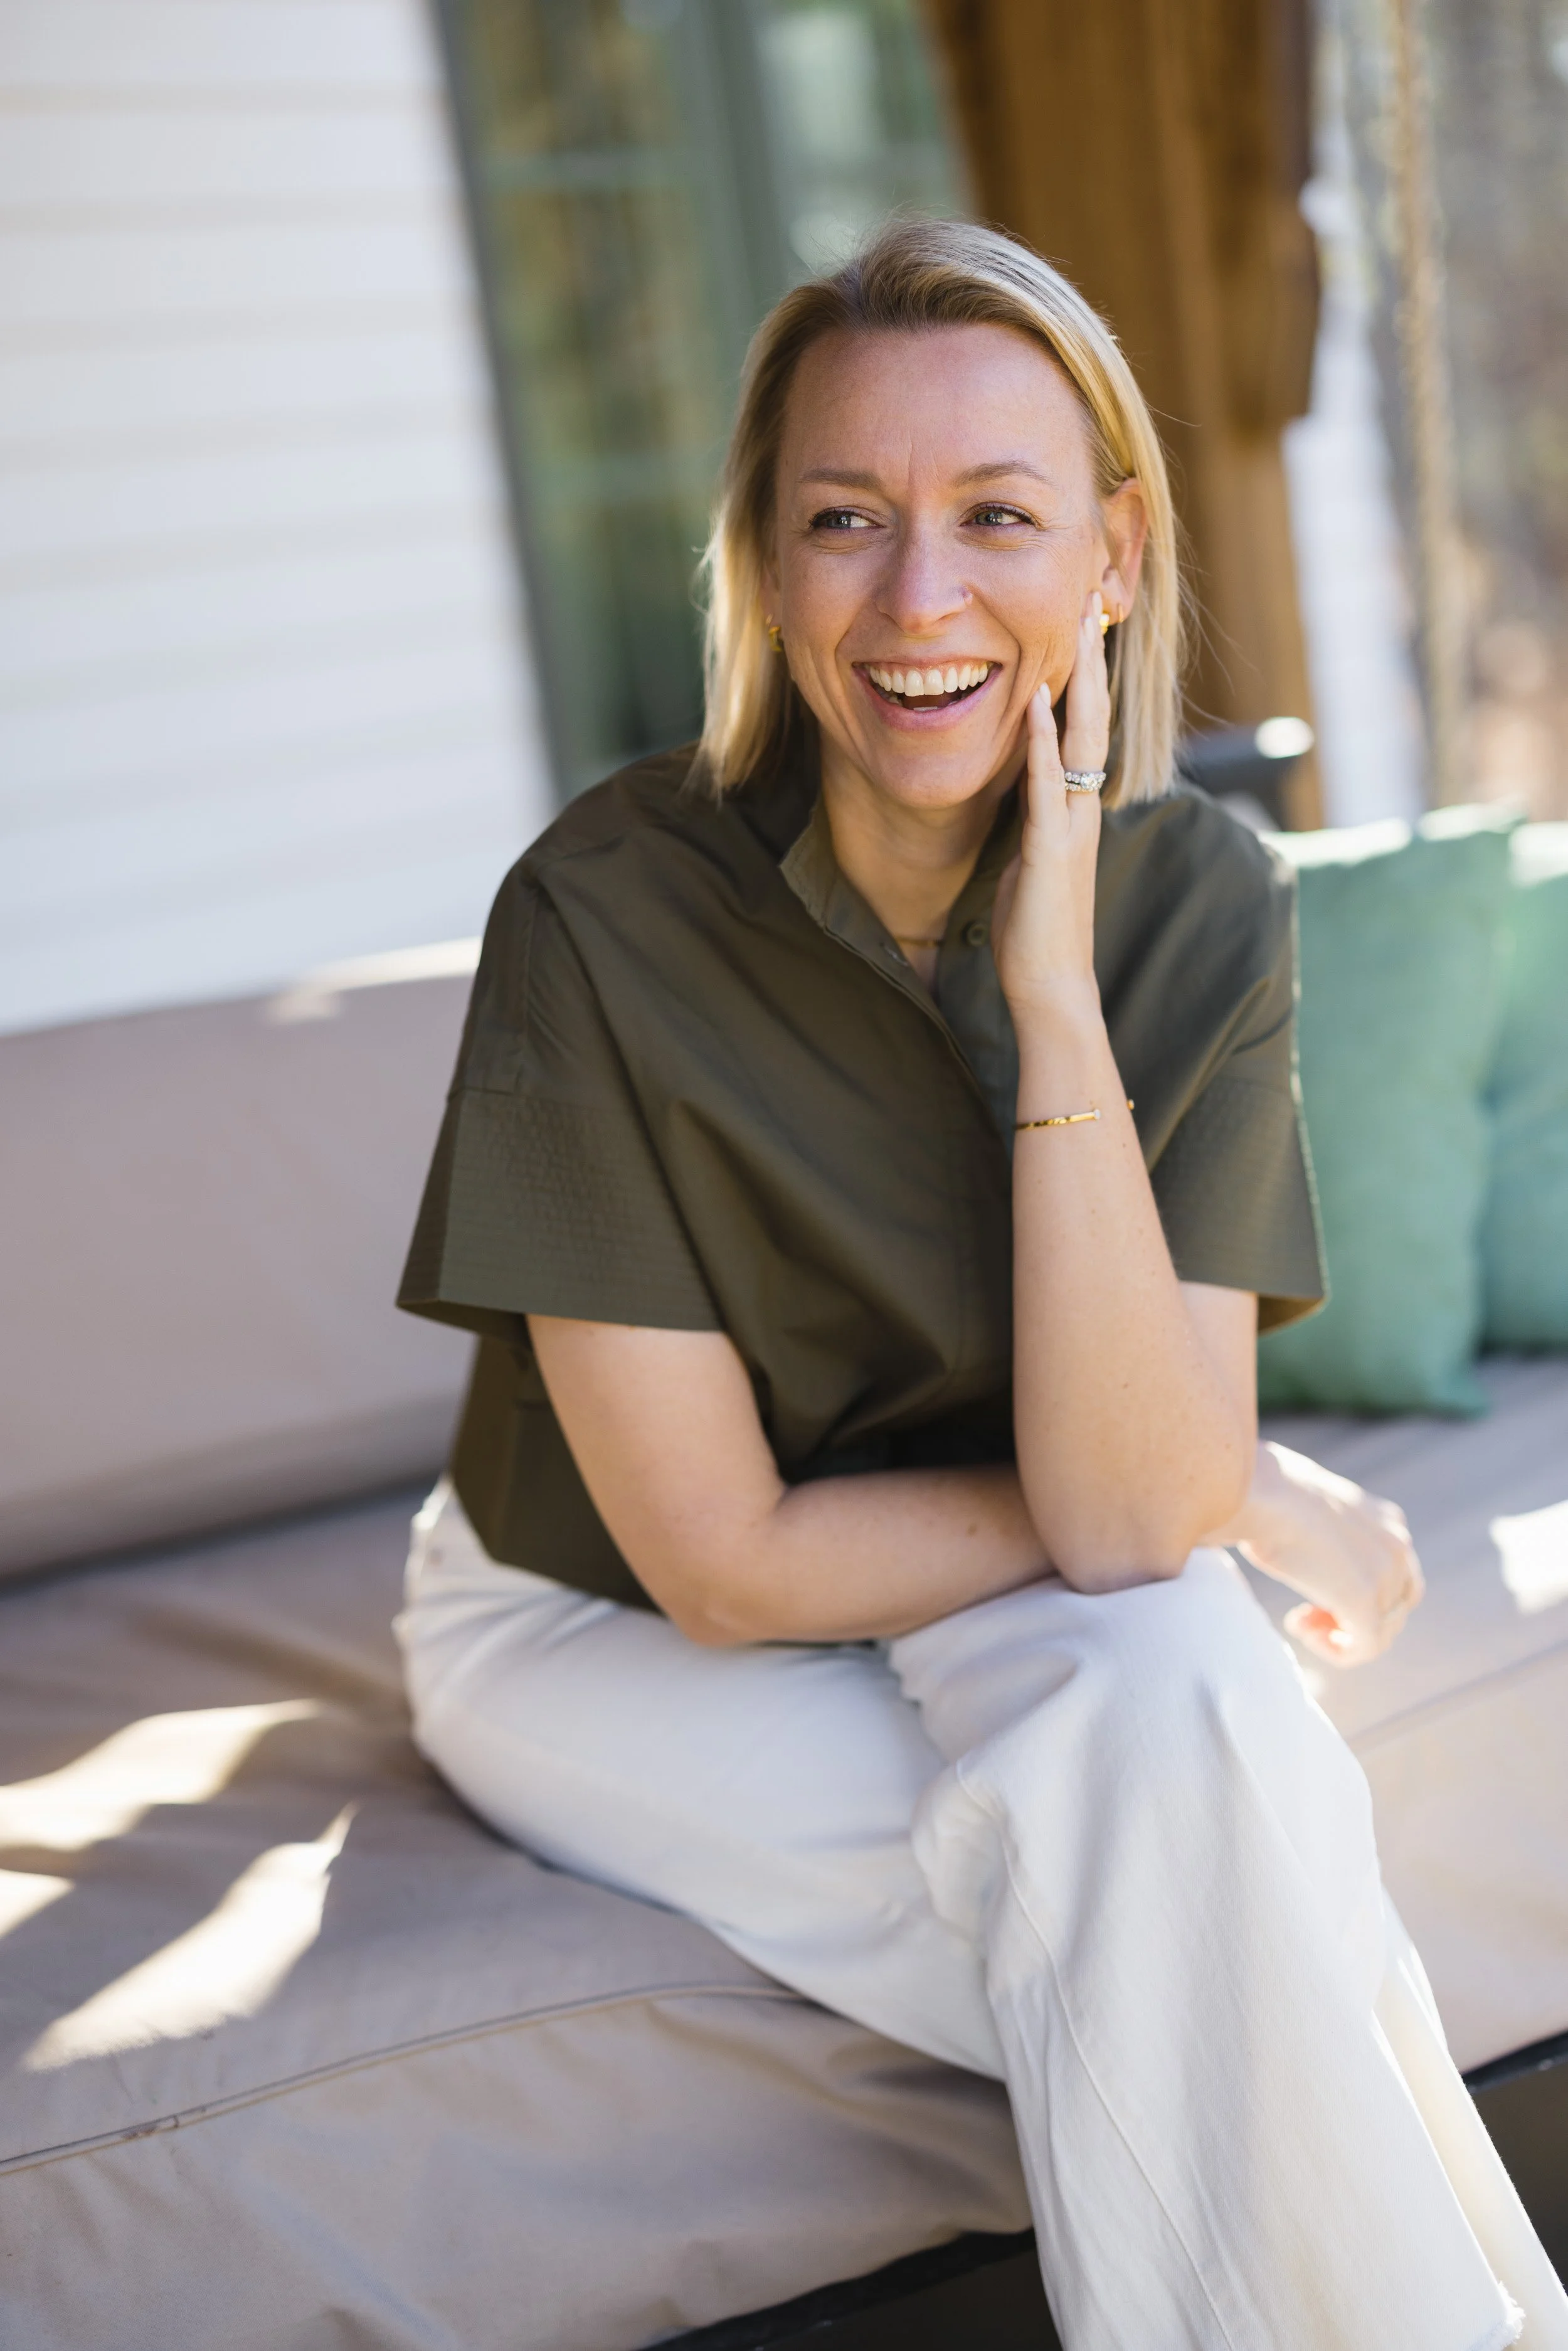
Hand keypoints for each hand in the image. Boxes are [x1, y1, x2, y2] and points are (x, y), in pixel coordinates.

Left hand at [992, 595, 1111, 1016]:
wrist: (1052, 988)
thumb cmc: (1036, 934)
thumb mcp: (1032, 864)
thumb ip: (1032, 825)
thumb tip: (1022, 799)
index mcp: (1077, 812)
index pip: (1084, 734)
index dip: (1086, 683)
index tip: (1082, 632)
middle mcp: (1083, 810)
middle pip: (1094, 720)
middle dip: (1092, 662)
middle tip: (1091, 604)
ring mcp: (1070, 826)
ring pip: (1080, 739)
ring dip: (1078, 681)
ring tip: (1077, 627)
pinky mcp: (1048, 849)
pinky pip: (1045, 781)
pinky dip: (1038, 737)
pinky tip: (1032, 696)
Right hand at [1221, 1441, 1424, 1666]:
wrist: (1264, 1492)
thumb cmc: (1269, 1493)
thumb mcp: (1314, 1508)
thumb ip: (1331, 1533)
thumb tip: (1310, 1548)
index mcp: (1389, 1521)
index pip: (1397, 1575)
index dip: (1360, 1593)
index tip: (1319, 1589)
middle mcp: (1399, 1547)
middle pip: (1395, 1607)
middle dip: (1351, 1617)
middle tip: (1306, 1613)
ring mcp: (1386, 1575)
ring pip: (1380, 1632)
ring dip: (1339, 1635)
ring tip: (1300, 1622)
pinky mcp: (1365, 1603)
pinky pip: (1365, 1648)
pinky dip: (1336, 1652)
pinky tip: (1303, 1632)